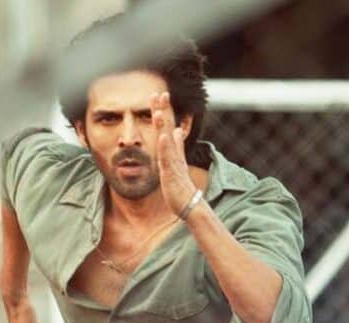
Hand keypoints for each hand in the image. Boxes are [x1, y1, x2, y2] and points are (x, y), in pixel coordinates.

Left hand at [151, 92, 196, 214]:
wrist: (189, 204)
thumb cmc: (181, 185)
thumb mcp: (177, 162)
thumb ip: (177, 146)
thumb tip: (177, 130)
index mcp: (173, 150)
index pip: (168, 126)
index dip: (164, 110)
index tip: (159, 94)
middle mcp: (174, 153)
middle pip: (169, 128)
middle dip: (164, 111)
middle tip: (160, 93)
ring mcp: (173, 162)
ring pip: (167, 141)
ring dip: (164, 125)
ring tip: (159, 111)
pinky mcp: (172, 173)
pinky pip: (168, 159)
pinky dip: (167, 147)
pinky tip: (164, 136)